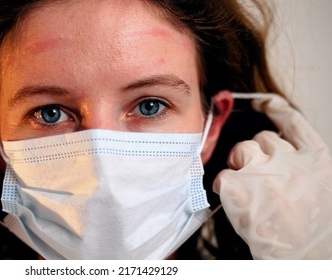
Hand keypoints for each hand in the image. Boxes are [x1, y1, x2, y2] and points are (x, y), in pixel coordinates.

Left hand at [214, 93, 331, 258]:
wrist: (307, 260)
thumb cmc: (313, 234)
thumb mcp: (320, 188)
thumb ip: (301, 167)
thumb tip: (277, 153)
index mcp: (318, 161)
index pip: (292, 120)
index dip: (274, 107)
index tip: (262, 101)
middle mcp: (292, 160)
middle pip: (261, 138)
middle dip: (255, 153)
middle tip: (257, 177)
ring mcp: (264, 171)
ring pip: (241, 151)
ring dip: (239, 166)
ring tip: (248, 192)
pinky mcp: (238, 186)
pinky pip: (222, 175)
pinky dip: (224, 187)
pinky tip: (236, 204)